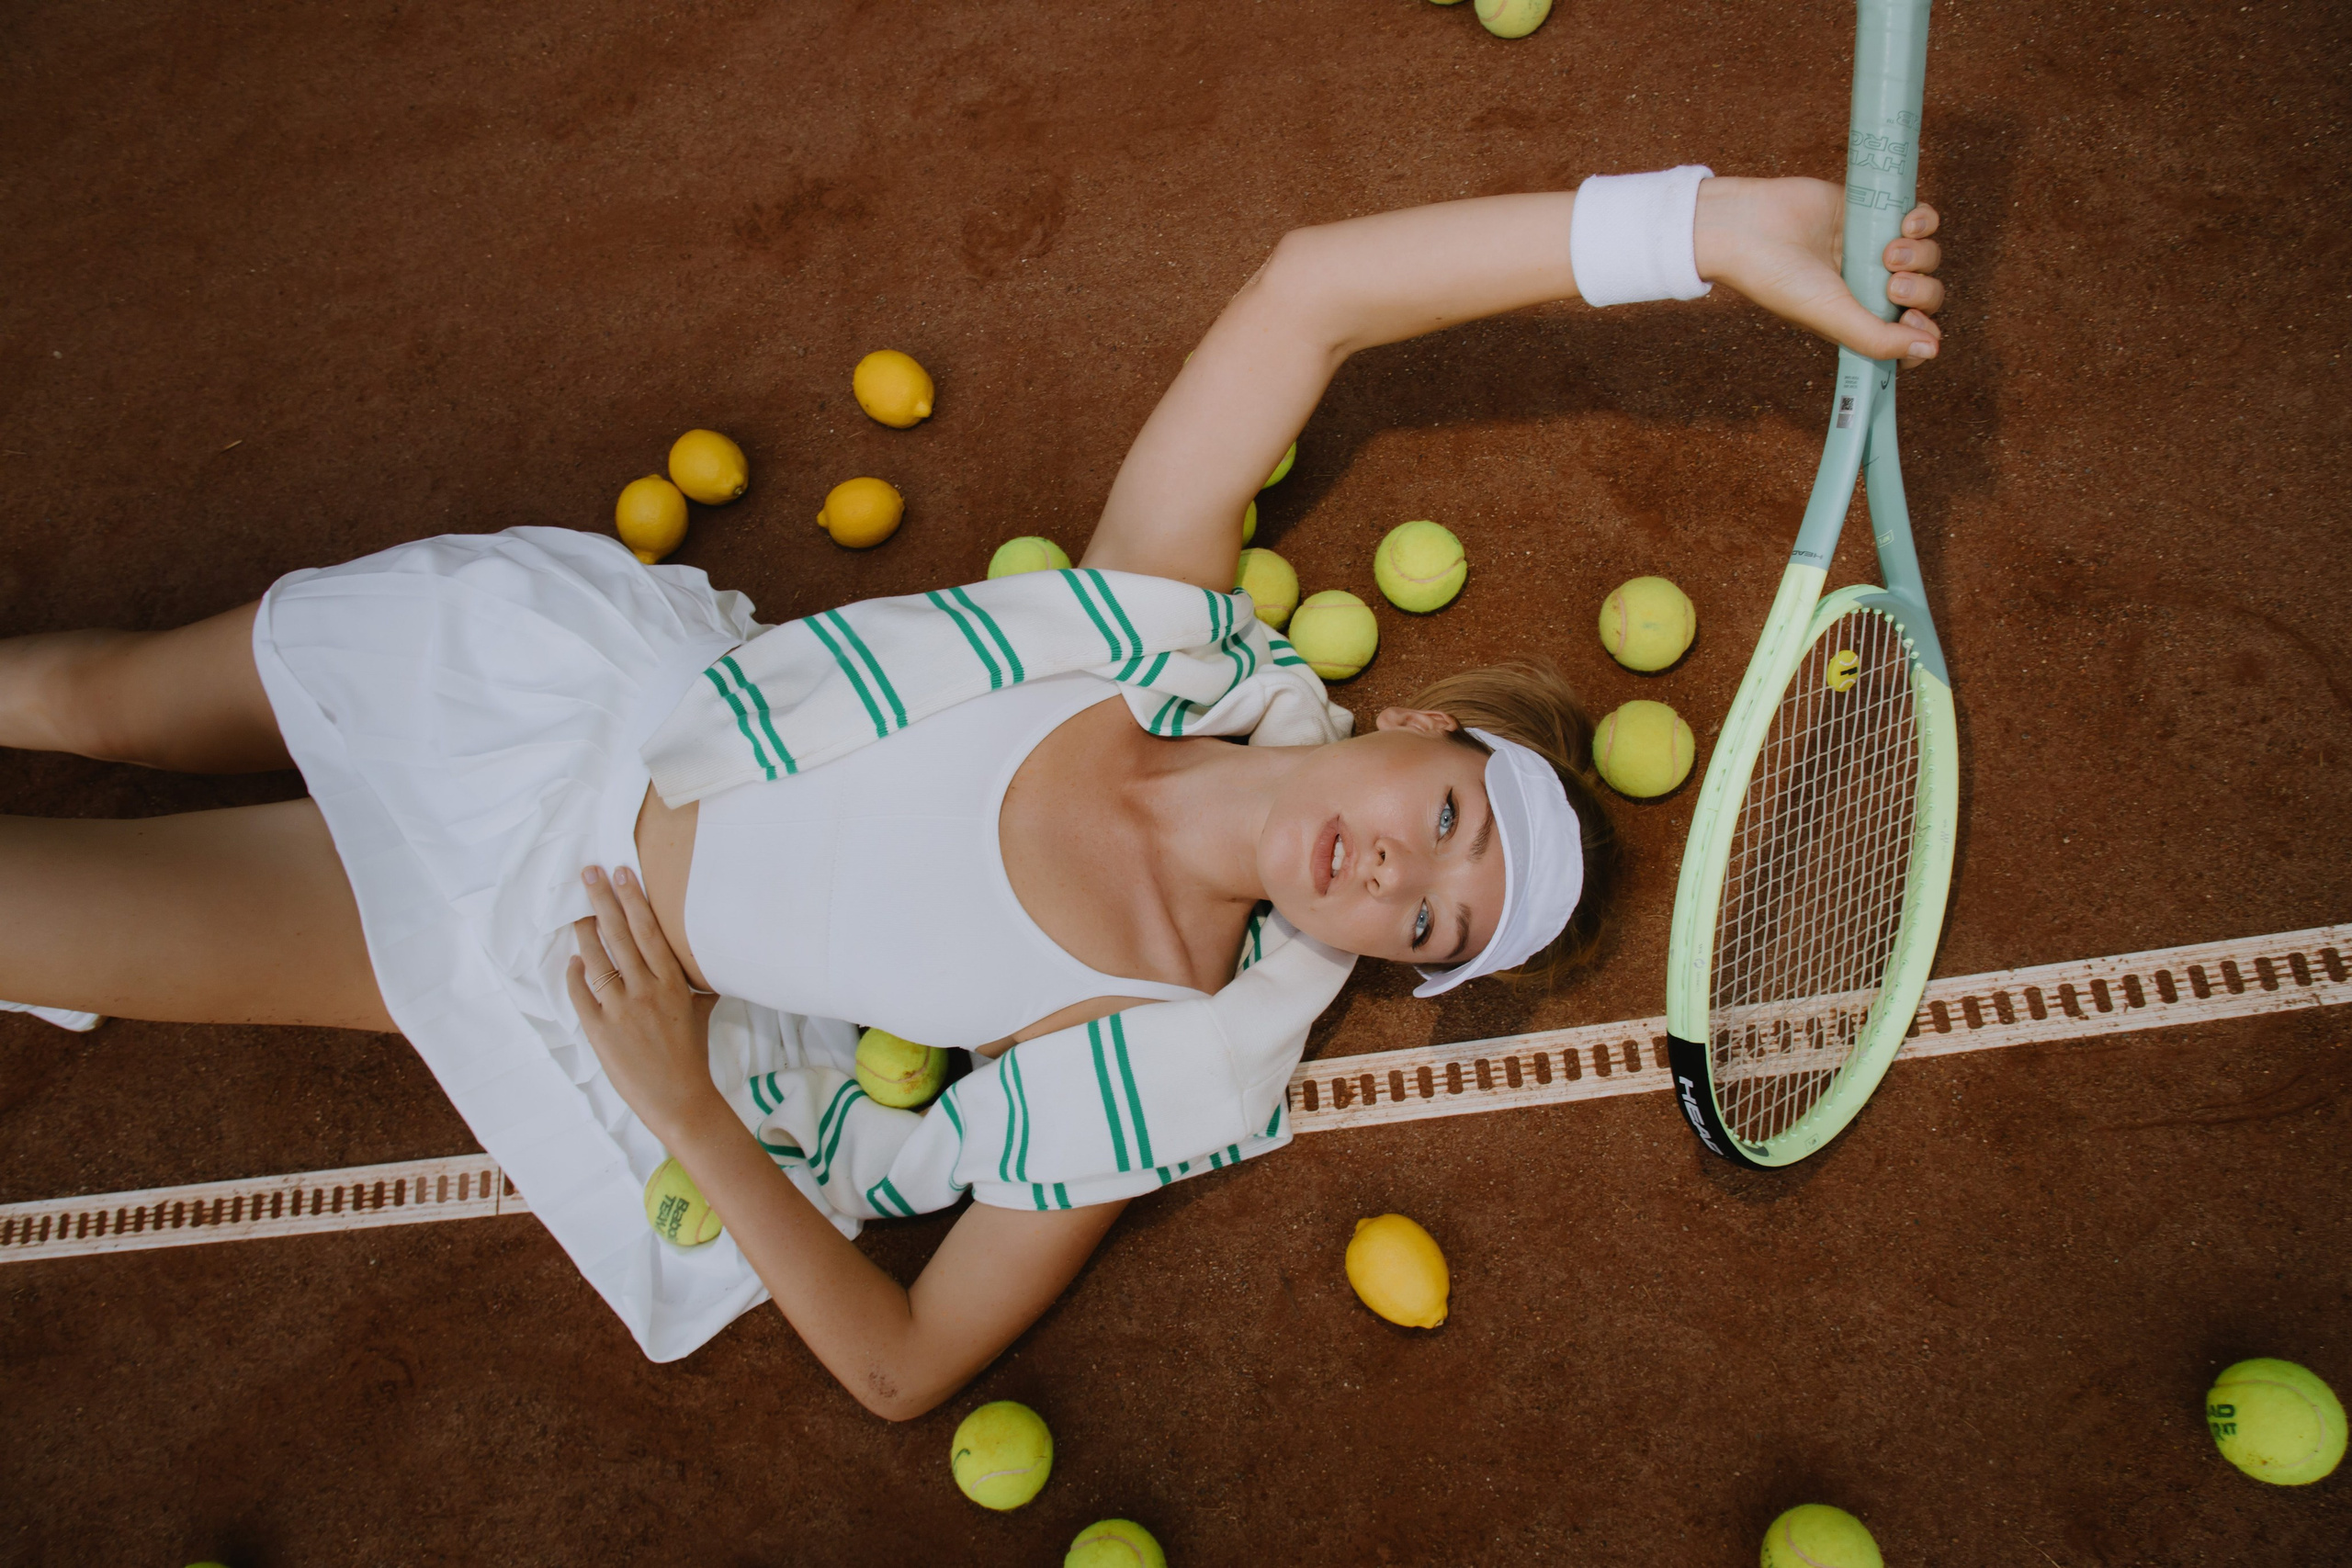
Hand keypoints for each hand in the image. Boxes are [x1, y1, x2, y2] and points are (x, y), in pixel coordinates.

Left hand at [566, 864, 721, 1138]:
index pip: (649, 931)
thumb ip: (698, 986)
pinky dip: (575, 976)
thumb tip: (705, 965)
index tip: (621, 872)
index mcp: (673, 983)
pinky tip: (572, 961)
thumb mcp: (701, 1013)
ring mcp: (621, 1010)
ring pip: (597, 961)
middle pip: (621, 936)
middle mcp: (647, 991)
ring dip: (585, 933)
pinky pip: (582, 995)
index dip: (633, 900)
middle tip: (589, 873)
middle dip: (603, 901)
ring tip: (577, 913)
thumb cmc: (691, 1056)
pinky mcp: (601, 1031)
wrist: (679, 1099)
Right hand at [1693, 176, 1944, 369]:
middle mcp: (1870, 287)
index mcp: (1858, 319)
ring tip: (1888, 251)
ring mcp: (1875, 250)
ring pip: (1928, 257)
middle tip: (1891, 284)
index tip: (1909, 321)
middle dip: (1920, 291)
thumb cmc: (1778, 279)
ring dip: (1920, 255)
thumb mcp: (1831, 316)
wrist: (1750, 227)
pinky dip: (1924, 221)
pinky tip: (1906, 222)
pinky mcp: (1875, 213)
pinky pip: (1922, 220)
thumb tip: (1932, 349)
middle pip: (1925, 295)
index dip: (1922, 333)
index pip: (1909, 336)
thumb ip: (1879, 338)